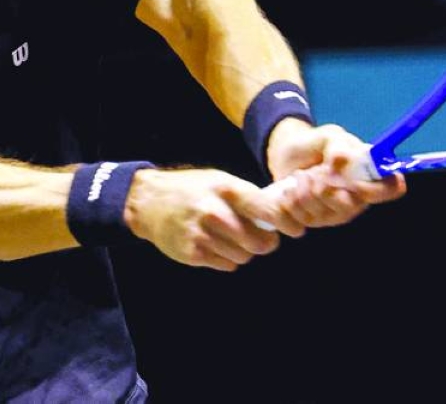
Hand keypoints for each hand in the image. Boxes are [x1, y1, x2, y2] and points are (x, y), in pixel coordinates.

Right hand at [123, 167, 287, 271]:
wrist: (149, 202)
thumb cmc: (191, 189)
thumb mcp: (219, 181)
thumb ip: (246, 196)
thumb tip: (280, 214)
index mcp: (227, 189)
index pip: (267, 210)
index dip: (287, 223)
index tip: (296, 230)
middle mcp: (215, 212)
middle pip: (259, 242)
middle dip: (265, 242)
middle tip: (263, 239)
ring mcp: (203, 235)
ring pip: (244, 256)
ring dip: (245, 251)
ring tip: (234, 239)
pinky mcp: (193, 253)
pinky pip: (227, 264)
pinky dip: (228, 258)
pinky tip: (218, 245)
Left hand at [263, 119, 405, 228]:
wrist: (286, 153)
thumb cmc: (315, 144)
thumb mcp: (328, 135)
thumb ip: (337, 144)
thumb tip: (340, 159)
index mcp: (369, 177)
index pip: (391, 189)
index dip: (375, 189)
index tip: (353, 180)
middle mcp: (355, 200)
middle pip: (348, 208)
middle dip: (326, 188)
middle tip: (315, 172)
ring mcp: (333, 215)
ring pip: (319, 215)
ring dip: (303, 190)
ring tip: (301, 175)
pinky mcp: (310, 222)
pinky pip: (298, 221)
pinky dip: (289, 201)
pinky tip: (289, 189)